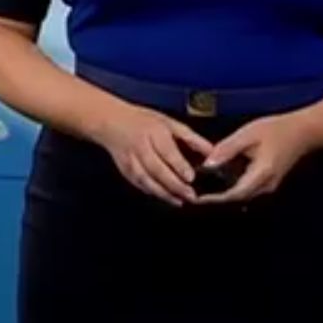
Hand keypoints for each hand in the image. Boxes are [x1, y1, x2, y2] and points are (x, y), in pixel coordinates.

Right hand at [90, 103, 214, 206]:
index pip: (167, 151)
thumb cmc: (144, 121)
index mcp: (153, 132)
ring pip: (147, 180)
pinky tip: (166, 198)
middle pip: (157, 169)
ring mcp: (130, 160)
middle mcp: (140, 147)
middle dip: (174, 184)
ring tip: (180, 201)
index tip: (191, 177)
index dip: (179, 165)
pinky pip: (140, 184)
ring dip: (163, 193)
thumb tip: (211, 152)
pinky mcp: (125, 170)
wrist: (111, 122)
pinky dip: (153, 192)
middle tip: (191, 195)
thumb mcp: (169, 122)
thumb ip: (190, 138)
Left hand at [195, 113, 314, 203]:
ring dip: (222, 196)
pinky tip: (216, 183)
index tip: (195, 198)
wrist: (302, 133)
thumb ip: (226, 150)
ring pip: (241, 197)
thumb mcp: (247, 134)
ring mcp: (268, 187)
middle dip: (214, 200)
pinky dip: (230, 190)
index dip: (214, 199)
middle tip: (192, 195)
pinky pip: (246, 191)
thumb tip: (206, 164)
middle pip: (236, 199)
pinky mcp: (266, 183)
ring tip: (200, 191)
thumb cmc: (275, 130)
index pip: (234, 194)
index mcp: (261, 175)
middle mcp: (265, 186)